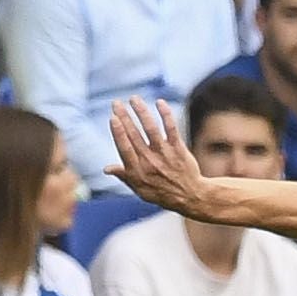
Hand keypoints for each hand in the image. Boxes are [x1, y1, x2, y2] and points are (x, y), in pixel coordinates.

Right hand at [106, 98, 209, 217]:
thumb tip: (106, 168)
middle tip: (116, 103)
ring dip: (141, 112)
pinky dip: (166, 115)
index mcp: (137, 171)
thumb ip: (124, 176)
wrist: (190, 197)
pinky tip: (159, 102)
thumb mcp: (140, 190)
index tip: (112, 118)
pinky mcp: (178, 149)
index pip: (125, 148)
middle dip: (124, 117)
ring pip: (151, 129)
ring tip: (134, 98)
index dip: (118, 133)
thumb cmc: (162, 192)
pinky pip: (171, 129)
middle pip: (134, 135)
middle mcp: (150, 161)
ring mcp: (165, 154)